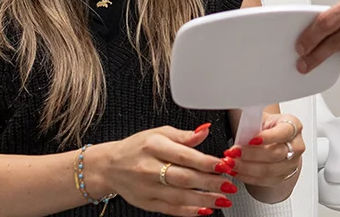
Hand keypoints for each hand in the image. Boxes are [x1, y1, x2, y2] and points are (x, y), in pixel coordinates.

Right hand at [87, 124, 239, 215]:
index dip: (207, 162)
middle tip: (229, 185)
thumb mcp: (159, 133)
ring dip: (204, 200)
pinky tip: (204, 210)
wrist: (110, 166)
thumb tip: (206, 130)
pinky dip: (189, 212)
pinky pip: (170, 210)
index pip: (184, 156)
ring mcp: (147, 189)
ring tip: (223, 200)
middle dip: (210, 183)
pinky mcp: (147, 203)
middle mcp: (149, 169)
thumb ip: (184, 135)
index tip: (225, 165)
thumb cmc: (137, 147)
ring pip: (179, 197)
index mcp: (154, 147)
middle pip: (184, 178)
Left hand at [225, 113, 304, 190]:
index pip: (284, 132)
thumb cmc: (266, 128)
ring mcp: (291, 163)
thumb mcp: (261, 118)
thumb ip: (253, 118)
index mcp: (293, 126)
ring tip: (231, 162)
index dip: (268, 137)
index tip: (251, 140)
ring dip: (247, 167)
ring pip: (269, 170)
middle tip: (234, 152)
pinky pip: (264, 181)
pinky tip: (237, 171)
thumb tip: (239, 109)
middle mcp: (296, 145)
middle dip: (251, 154)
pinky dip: (248, 177)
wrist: (272, 141)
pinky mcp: (282, 177)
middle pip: (276, 154)